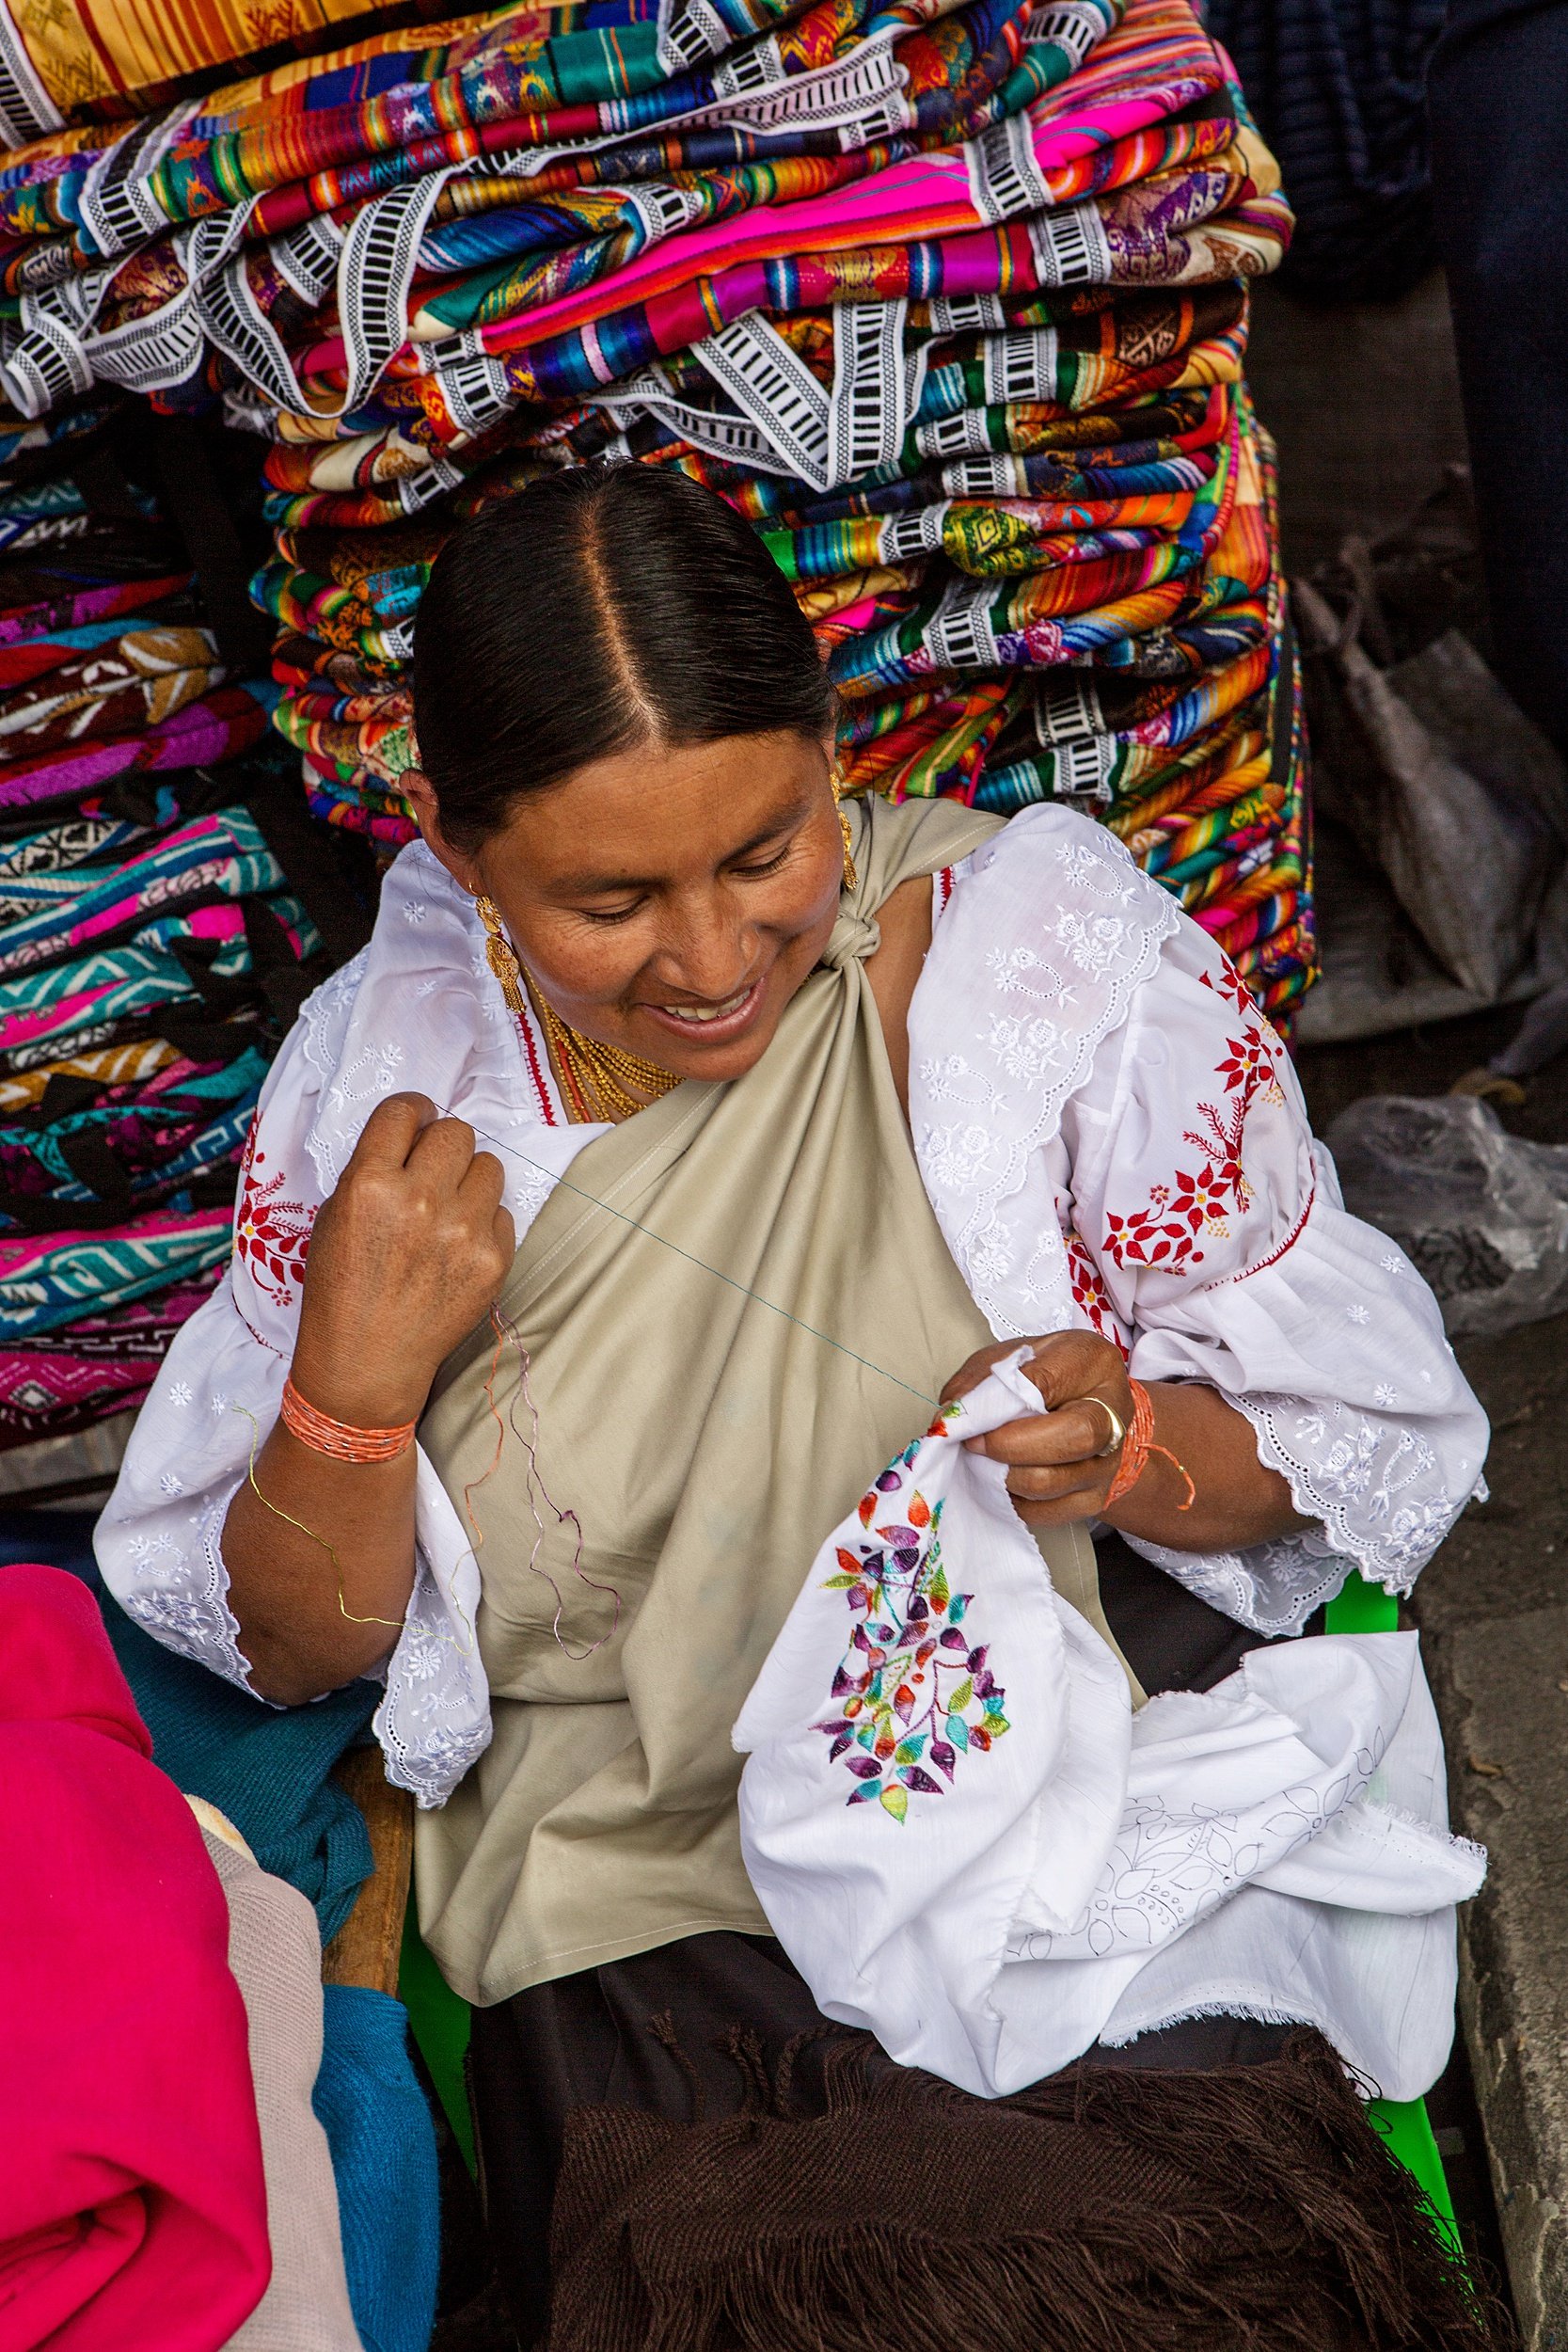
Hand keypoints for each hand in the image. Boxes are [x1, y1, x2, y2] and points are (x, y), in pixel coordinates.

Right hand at [291, 1092, 514, 1428]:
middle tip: (432, 1172)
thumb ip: (373, 1170)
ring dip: (469, 1180)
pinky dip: (484, 1223)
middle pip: (456, 1131)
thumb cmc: (341, 1288)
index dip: (413, 1111)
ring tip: (448, 1211)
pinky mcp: (493, 1259)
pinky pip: (503, 1212)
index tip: (418, 1122)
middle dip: (443, 1146)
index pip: (405, 1109)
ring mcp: (463, 1230)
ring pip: (489, 1166)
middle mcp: (420, 1200)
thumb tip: (413, 1138)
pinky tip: (457, 1248)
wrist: (366, 1361)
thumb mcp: (333, 1216)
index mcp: (370, 1183)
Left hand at [941, 1331, 1132, 1525]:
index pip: (1048, 1382)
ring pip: (1052, 1482)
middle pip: (1072, 1438)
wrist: (1088, 1407)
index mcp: (1092, 1362)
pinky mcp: (1096, 1497)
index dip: (1001, 1404)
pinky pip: (1047, 1511)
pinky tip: (1002, 1479)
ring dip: (1003, 1476)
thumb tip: (948, 1417)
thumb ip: (979, 1380)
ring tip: (984, 1461)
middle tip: (974, 1444)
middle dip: (1009, 1447)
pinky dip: (1013, 1500)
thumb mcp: (1011, 1357)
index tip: (967, 1419)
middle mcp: (1113, 1412)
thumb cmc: (1046, 1376)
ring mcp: (1108, 1461)